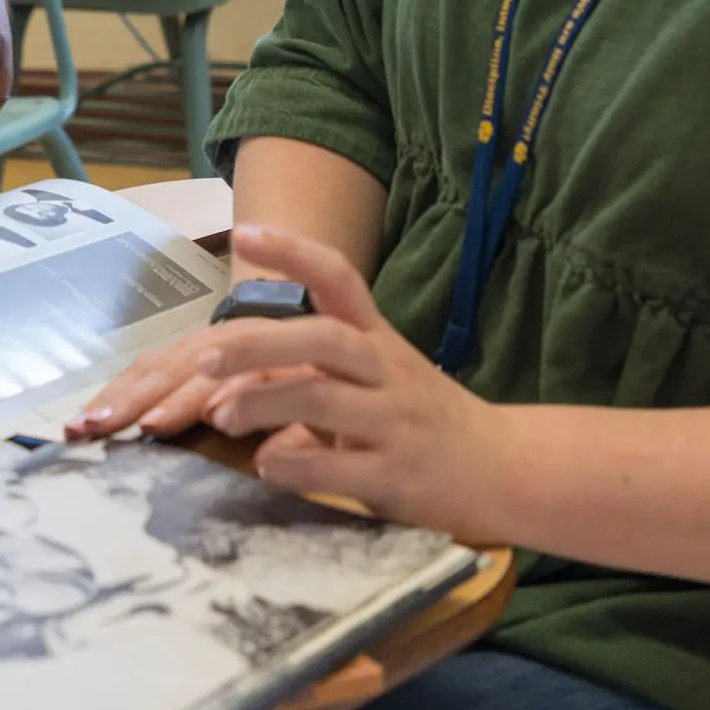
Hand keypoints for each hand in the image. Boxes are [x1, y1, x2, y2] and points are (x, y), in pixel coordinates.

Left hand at [191, 225, 506, 533]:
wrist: (506, 470)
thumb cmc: (420, 418)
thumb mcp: (374, 379)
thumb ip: (310, 370)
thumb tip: (229, 376)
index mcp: (378, 338)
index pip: (338, 278)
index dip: (292, 251)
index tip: (243, 233)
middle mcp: (387, 371)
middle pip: (321, 338)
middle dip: (257, 343)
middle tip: (203, 356)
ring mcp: (395, 423)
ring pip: (321, 400)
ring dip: (261, 404)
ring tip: (219, 416)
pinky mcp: (397, 476)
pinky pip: (336, 468)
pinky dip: (292, 465)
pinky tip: (266, 467)